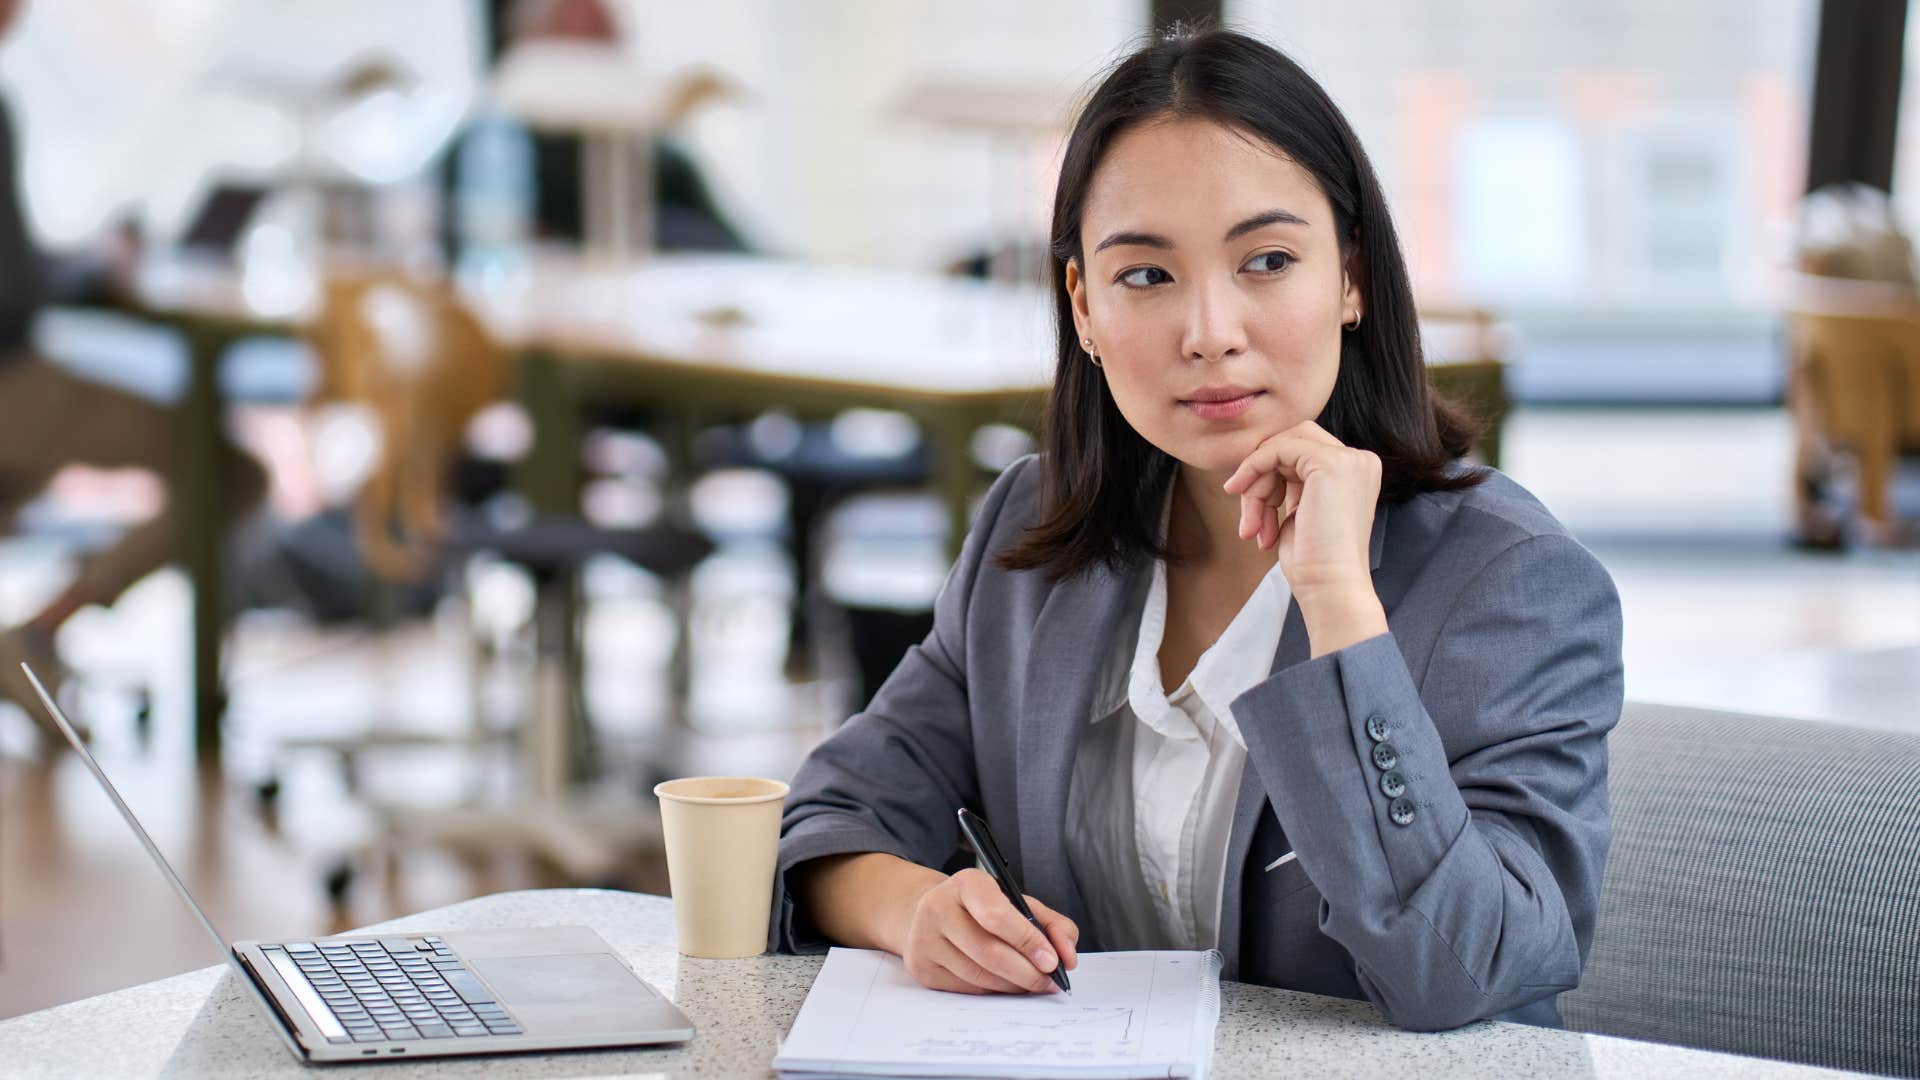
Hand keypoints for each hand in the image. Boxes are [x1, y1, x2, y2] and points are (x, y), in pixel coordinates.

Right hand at [899, 868, 1078, 994]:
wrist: (932, 912)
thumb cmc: (982, 907)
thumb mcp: (1017, 902)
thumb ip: (1051, 923)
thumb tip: (1067, 956)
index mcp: (966, 883)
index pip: (996, 915)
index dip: (1028, 941)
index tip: (1053, 961)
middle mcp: (937, 907)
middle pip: (988, 952)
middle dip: (1027, 972)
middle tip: (1049, 981)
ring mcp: (924, 939)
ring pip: (979, 976)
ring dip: (1013, 986)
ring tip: (1033, 983)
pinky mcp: (921, 967)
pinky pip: (966, 989)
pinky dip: (994, 991)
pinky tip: (1007, 985)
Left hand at [1222, 421, 1380, 592]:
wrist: (1329, 586)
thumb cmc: (1312, 562)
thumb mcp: (1300, 513)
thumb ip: (1291, 485)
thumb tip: (1256, 466)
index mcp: (1354, 472)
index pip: (1302, 453)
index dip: (1271, 475)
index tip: (1252, 511)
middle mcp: (1358, 461)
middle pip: (1292, 444)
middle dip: (1262, 476)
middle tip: (1250, 519)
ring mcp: (1348, 460)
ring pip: (1281, 448)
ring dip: (1255, 486)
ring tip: (1252, 527)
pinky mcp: (1331, 463)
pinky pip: (1277, 449)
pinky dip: (1252, 469)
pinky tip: (1240, 494)